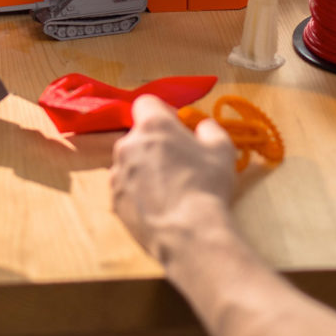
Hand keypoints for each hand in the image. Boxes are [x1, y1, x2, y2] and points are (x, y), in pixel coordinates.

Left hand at [110, 95, 237, 264]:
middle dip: (155, 143)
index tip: (178, 128)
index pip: (147, 103)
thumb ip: (209, 129)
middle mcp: (127, 144)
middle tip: (178, 162)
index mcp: (152, 126)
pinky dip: (138, 191)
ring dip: (145, 167)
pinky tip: (159, 205)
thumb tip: (201, 126)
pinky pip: (126, 186)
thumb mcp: (222, 149)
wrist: (188, 231)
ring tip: (169, 188)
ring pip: (130, 161)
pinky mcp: (114, 199)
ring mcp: (117, 172)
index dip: (163, 112)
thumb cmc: (207, 185)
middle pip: (139, 135)